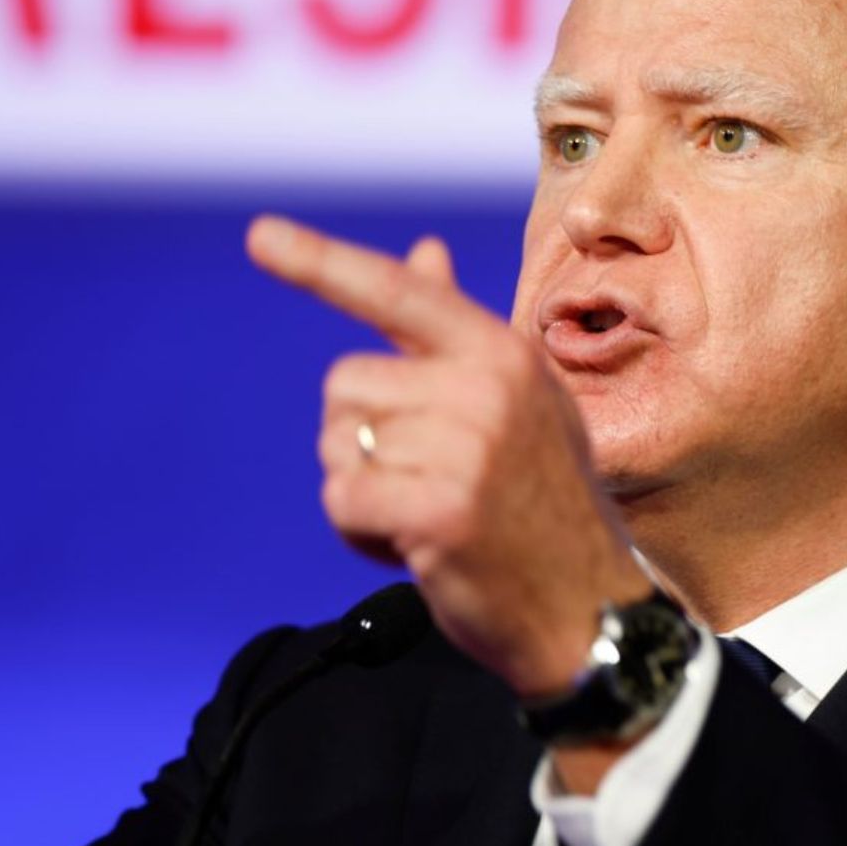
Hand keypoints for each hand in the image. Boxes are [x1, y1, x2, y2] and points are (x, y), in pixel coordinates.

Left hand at [247, 217, 652, 698]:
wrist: (587, 611)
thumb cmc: (542, 506)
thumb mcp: (517, 404)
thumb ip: (456, 334)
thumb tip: (423, 251)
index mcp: (502, 353)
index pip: (398, 292)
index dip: (321, 262)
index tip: (258, 234)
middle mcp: (486, 388)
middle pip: (344, 384)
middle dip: (360, 438)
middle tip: (425, 482)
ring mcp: (467, 449)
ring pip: (339, 445)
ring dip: (364, 490)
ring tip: (427, 515)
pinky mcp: (440, 510)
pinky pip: (343, 498)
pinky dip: (359, 532)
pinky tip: (413, 547)